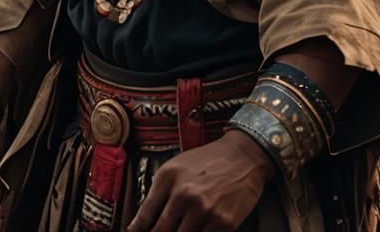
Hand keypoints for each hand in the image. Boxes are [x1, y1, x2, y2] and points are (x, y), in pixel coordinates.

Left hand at [127, 130, 274, 231]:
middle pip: (161, 231)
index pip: (146, 214)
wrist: (243, 156)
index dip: (136, 230)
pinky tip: (196, 230)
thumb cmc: (209, 161)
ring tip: (180, 229)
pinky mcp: (224, 224)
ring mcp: (204, 211)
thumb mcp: (177, 166)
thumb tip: (143, 220)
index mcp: (169, 178)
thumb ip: (159, 191)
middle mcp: (184, 195)